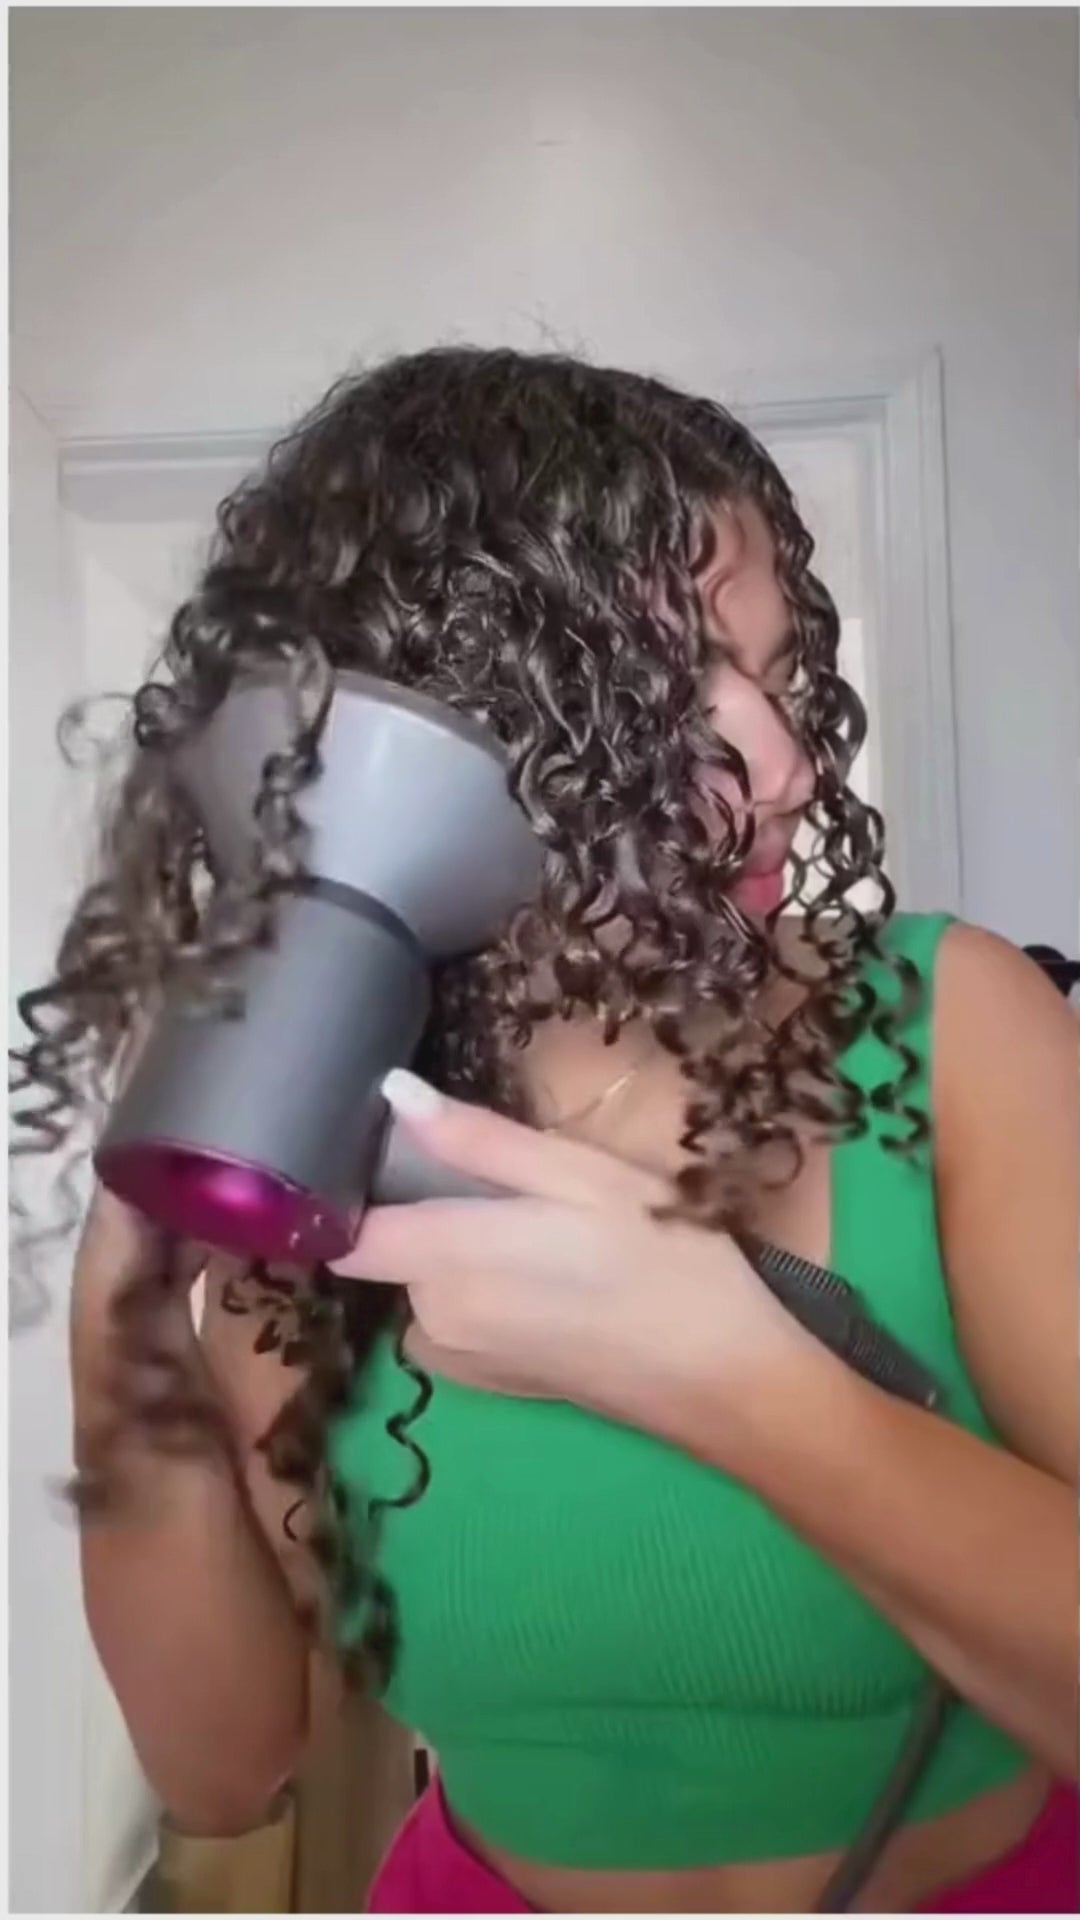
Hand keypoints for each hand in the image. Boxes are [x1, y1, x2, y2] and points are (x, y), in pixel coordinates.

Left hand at [330, 1070, 803, 1433]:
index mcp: (445, 1260)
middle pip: (397, 1248)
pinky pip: (461, 1317)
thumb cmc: (663, 1261)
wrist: (728, 1384)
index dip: (346, 1189)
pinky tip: (558, 1280)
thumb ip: (478, 1141)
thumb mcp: (581, 1175)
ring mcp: (459, 1361)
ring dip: (468, 1252)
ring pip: (432, 1281)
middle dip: (436, 1208)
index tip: (378, 1149)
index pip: (345, 1231)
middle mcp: (431, 1319)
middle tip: (523, 1182)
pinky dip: (491, 1292)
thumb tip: (392, 1094)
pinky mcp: (491, 1384)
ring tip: (551, 1230)